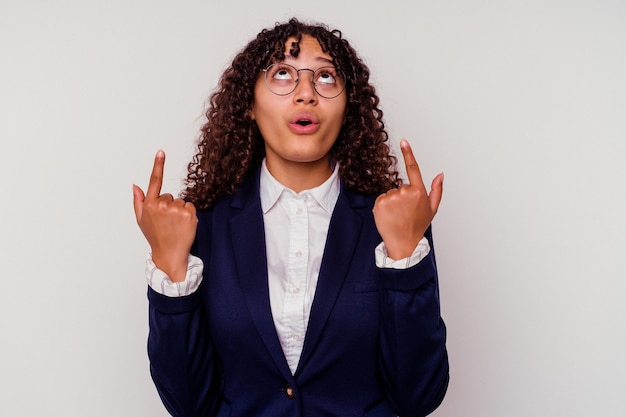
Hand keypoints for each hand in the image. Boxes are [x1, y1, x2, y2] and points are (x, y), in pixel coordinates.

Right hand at [132, 150, 196, 281]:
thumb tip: (135, 185)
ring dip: (179, 211)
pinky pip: (190, 206)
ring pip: (181, 201)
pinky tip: (183, 225)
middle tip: (167, 222)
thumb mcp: (142, 220)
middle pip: (170, 195)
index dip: (158, 165)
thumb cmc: (155, 237)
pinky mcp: (189, 214)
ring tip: (175, 225)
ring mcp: (176, 209)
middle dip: (169, 206)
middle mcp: (162, 205)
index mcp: (149, 205)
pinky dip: (189, 214)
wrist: (169, 254)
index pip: (154, 181)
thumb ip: (138, 201)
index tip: (161, 152)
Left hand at [373, 139, 442, 258]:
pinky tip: (389, 216)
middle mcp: (405, 192)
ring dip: (392, 202)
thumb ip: (437, 190)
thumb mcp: (432, 208)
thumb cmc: (418, 226)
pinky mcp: (380, 203)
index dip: (408, 154)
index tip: (403, 142)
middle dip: (401, 196)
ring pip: (390, 193)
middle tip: (405, 212)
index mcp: (418, 191)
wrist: (404, 243)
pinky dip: (383, 206)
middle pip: (400, 186)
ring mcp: (391, 197)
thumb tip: (440, 174)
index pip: (413, 169)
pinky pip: (381, 199)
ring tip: (397, 216)